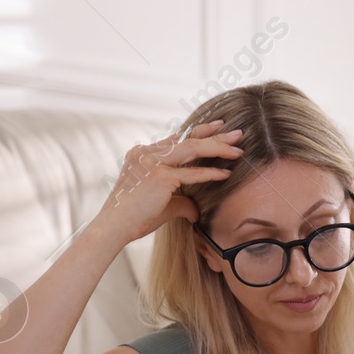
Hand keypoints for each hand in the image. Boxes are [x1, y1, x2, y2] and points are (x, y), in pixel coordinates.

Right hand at [90, 119, 244, 246]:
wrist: (115, 227)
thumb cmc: (135, 218)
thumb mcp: (162, 204)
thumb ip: (181, 202)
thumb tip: (196, 211)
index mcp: (143, 154)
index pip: (177, 138)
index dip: (199, 131)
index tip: (218, 127)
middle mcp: (147, 152)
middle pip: (187, 138)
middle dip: (215, 135)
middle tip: (237, 133)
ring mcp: (152, 162)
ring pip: (192, 148)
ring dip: (217, 147)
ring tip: (238, 148)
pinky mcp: (159, 177)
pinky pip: (191, 173)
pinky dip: (211, 173)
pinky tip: (227, 173)